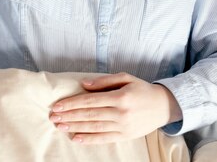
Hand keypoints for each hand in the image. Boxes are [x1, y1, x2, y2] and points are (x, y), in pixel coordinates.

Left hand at [49, 72, 181, 143]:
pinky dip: (89, 139)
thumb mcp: (125, 78)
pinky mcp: (125, 136)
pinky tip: (76, 138)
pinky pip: (104, 139)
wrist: (164, 106)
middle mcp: (120, 113)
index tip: (57, 106)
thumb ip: (104, 81)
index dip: (72, 104)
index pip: (90, 101)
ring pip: (94, 128)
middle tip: (53, 117)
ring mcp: (123, 127)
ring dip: (75, 127)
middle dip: (69, 116)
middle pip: (89, 115)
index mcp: (119, 97)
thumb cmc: (142, 89)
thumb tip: (84, 85)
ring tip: (60, 126)